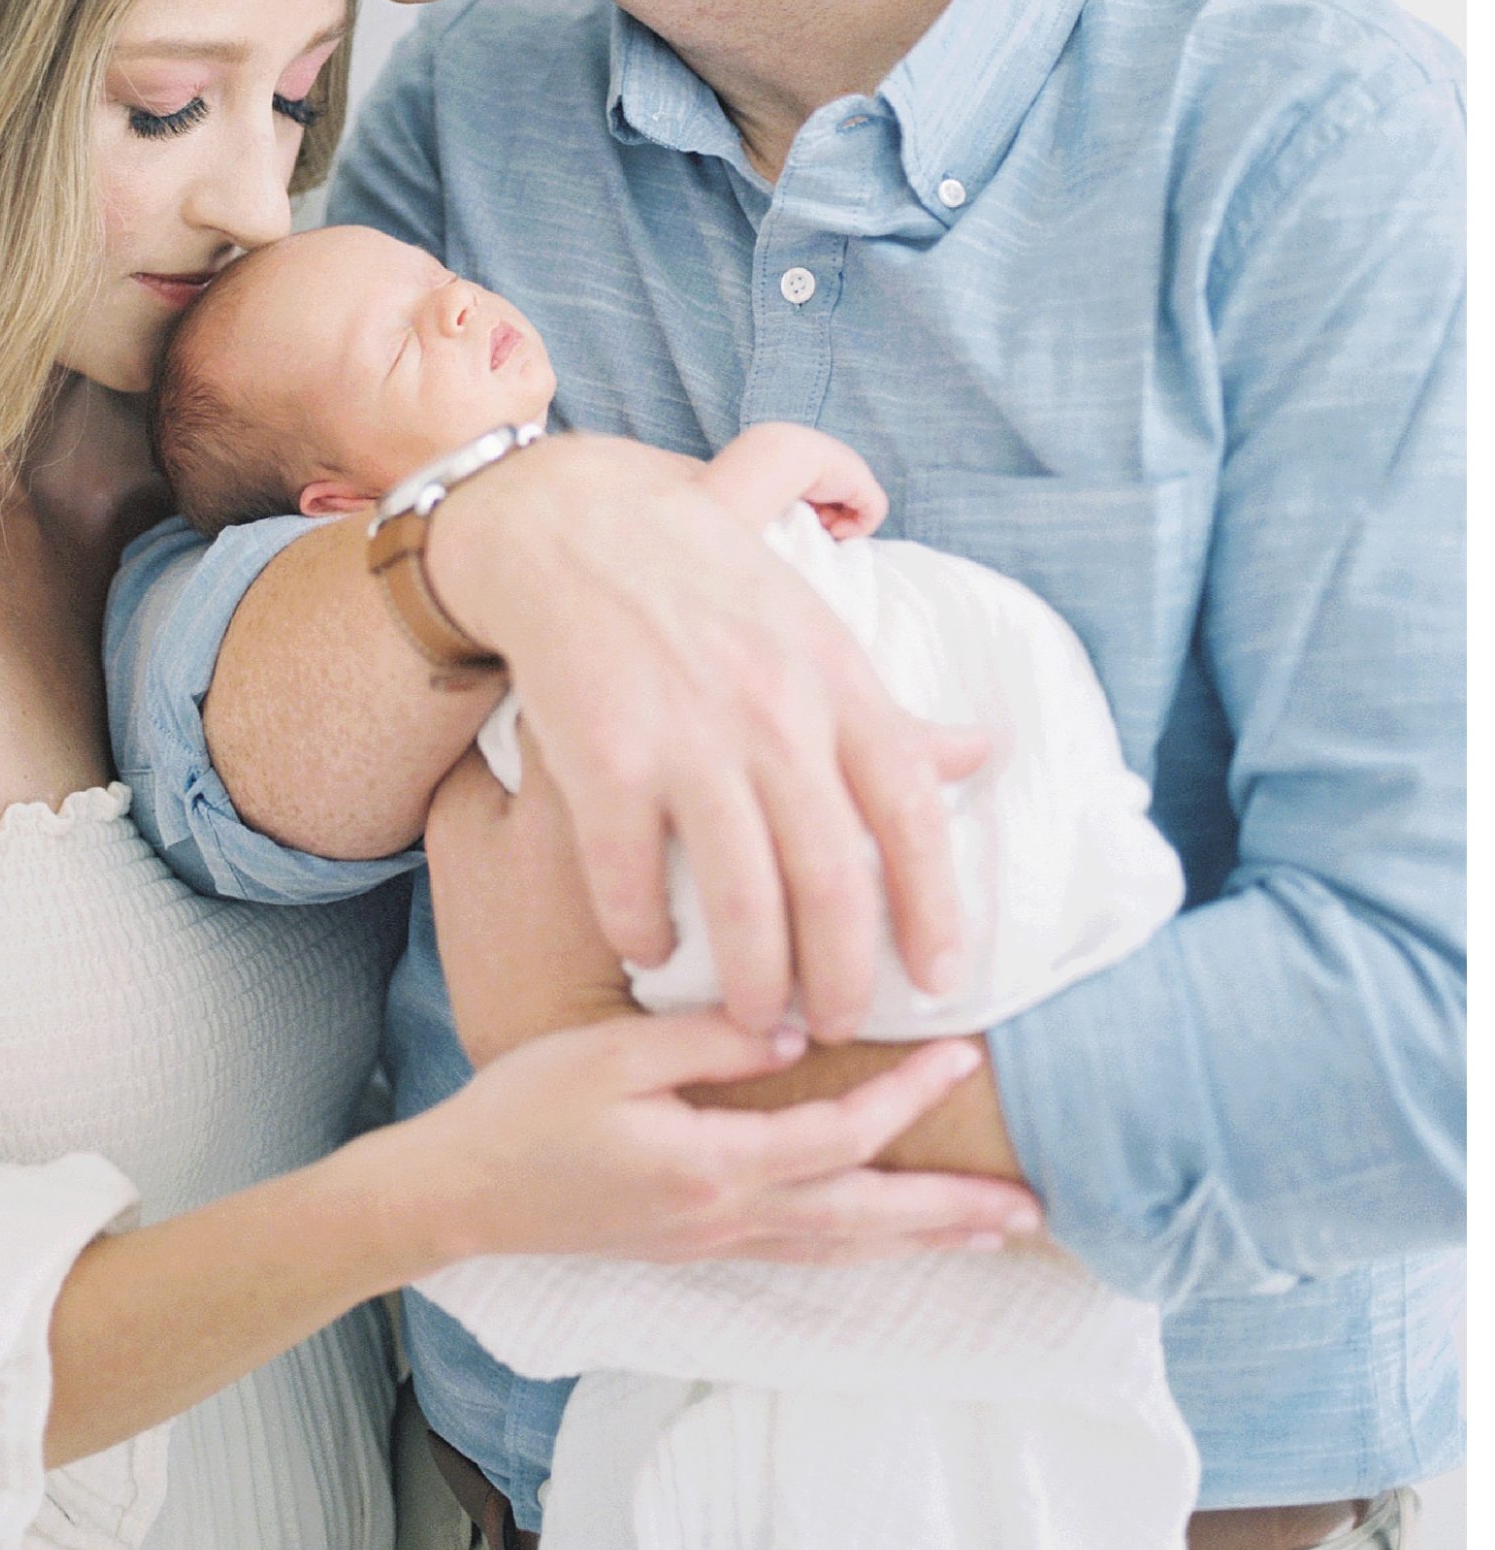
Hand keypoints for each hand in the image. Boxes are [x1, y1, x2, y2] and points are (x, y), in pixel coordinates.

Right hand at [392, 1014, 1040, 1267]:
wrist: (460, 1195)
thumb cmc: (525, 1111)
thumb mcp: (610, 1052)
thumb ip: (706, 1039)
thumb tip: (791, 1027)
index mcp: (710, 1167)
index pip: (837, 1137)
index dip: (906, 1098)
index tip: (965, 1056)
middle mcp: (725, 1218)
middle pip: (864, 1220)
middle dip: (951, 1212)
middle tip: (1033, 1209)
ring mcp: (712, 1243)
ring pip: (842, 1248)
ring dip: (921, 1239)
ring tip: (990, 1234)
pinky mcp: (695, 1247)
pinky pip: (804, 1251)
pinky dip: (862, 1246)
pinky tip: (885, 1237)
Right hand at [426, 433, 986, 1041]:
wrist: (570, 526)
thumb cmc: (699, 575)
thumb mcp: (814, 623)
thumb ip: (888, 705)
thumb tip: (978, 751)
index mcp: (835, 681)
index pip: (911, 810)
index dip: (936, 905)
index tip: (945, 978)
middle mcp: (774, 714)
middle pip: (834, 877)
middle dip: (844, 973)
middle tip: (839, 1023)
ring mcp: (689, 739)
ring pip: (743, 900)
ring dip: (754, 980)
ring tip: (755, 1021)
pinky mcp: (605, 758)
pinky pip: (631, 880)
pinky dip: (643, 933)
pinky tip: (647, 952)